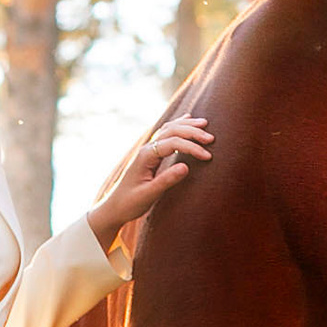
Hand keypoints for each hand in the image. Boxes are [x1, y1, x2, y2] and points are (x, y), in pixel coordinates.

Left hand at [89, 116, 213, 246]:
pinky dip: (178, 125)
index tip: (207, 156)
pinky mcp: (151, 154)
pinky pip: (166, 134)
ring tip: (205, 124)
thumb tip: (186, 167)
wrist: (115, 207)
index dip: (192, 148)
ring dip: (187, 125)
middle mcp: (147, 149)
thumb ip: (166, 180)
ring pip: (169, 129)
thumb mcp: (148, 194)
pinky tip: (187, 119)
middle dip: (192, 132)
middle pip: (172, 130)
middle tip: (211, 138)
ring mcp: (148, 150)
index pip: (173, 143)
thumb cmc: (130, 203)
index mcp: (146, 156)